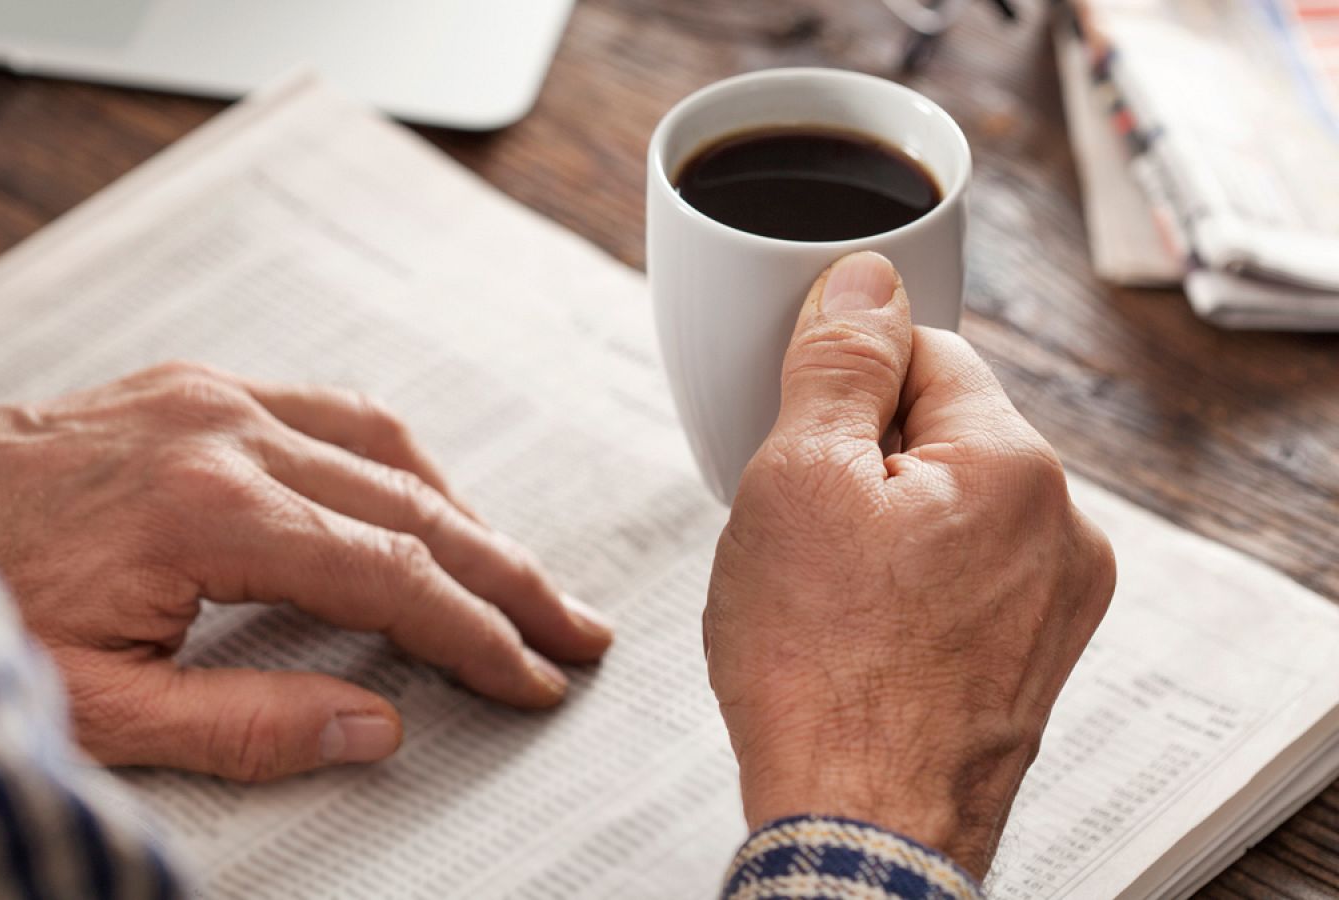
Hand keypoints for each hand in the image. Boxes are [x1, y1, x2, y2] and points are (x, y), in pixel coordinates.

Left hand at [0, 362, 611, 780]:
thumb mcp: (96, 703)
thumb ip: (246, 725)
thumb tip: (375, 731)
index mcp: (209, 512)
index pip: (391, 576)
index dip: (477, 635)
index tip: (535, 676)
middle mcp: (228, 434)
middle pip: (414, 503)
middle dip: (508, 574)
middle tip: (576, 625)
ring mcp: (215, 397)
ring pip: (386, 443)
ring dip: (467, 511)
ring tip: (517, 574)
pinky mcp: (198, 385)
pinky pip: (332, 411)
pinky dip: (397, 461)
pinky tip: (422, 497)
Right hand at [704, 253, 1115, 877]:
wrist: (856, 828)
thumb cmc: (821, 676)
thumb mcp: (797, 481)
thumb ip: (837, 362)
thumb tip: (864, 281)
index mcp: (1015, 468)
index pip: (925, 352)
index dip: (843, 385)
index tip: (801, 436)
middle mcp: (1060, 531)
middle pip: (939, 433)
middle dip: (861, 461)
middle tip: (801, 528)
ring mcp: (1054, 603)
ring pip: (946, 510)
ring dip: (881, 528)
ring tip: (826, 594)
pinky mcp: (1031, 660)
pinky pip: (962, 580)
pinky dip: (907, 589)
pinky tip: (858, 633)